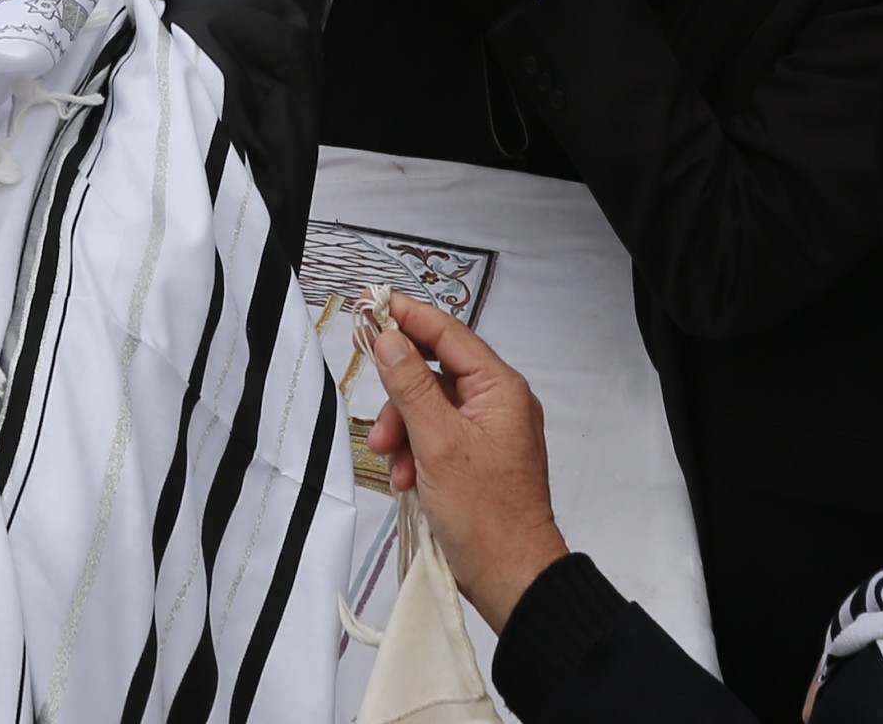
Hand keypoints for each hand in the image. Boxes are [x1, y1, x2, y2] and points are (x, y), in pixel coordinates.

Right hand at [361, 297, 571, 633]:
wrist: (511, 576)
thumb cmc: (484, 512)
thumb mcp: (437, 442)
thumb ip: (410, 385)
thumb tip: (388, 337)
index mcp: (500, 387)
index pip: (448, 333)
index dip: (408, 318)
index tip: (371, 305)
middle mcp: (498, 402)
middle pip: (435, 374)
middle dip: (400, 400)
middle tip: (379, 429)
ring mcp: (489, 431)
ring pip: (430, 409)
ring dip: (404, 433)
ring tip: (395, 467)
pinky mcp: (478, 458)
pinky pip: (437, 438)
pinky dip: (416, 454)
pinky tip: (407, 481)